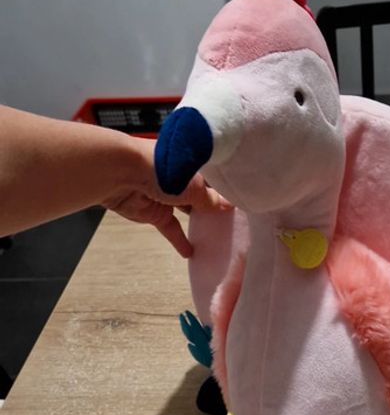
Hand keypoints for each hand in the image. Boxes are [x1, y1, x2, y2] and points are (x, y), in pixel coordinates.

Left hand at [102, 138, 230, 257]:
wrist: (122, 173)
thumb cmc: (163, 168)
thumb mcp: (194, 185)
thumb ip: (211, 199)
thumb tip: (230, 206)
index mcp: (192, 162)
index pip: (214, 177)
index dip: (226, 188)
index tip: (242, 201)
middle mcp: (180, 177)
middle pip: (201, 194)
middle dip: (214, 205)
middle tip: (233, 221)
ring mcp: (166, 195)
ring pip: (187, 210)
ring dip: (199, 221)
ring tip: (218, 234)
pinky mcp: (154, 212)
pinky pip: (170, 228)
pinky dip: (179, 240)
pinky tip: (191, 252)